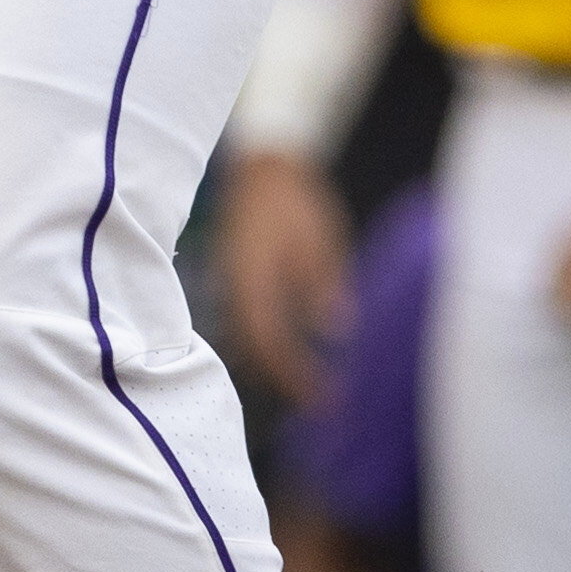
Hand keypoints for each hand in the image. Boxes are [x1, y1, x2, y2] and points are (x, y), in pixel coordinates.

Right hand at [216, 139, 356, 401]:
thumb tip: (337, 330)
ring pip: (251, 341)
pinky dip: (272, 346)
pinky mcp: (239, 284)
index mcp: (253, 281)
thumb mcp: (317, 240)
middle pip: (256, 351)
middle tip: (322, 404)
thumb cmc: (294, 201)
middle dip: (287, 380)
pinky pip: (251, 325)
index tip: (324, 397)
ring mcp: (233, 288)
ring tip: (313, 389)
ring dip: (279, 367)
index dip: (295, 375)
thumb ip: (322, 284)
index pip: (270, 342)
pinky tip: (295, 355)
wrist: (264, 167)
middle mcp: (235, 290)